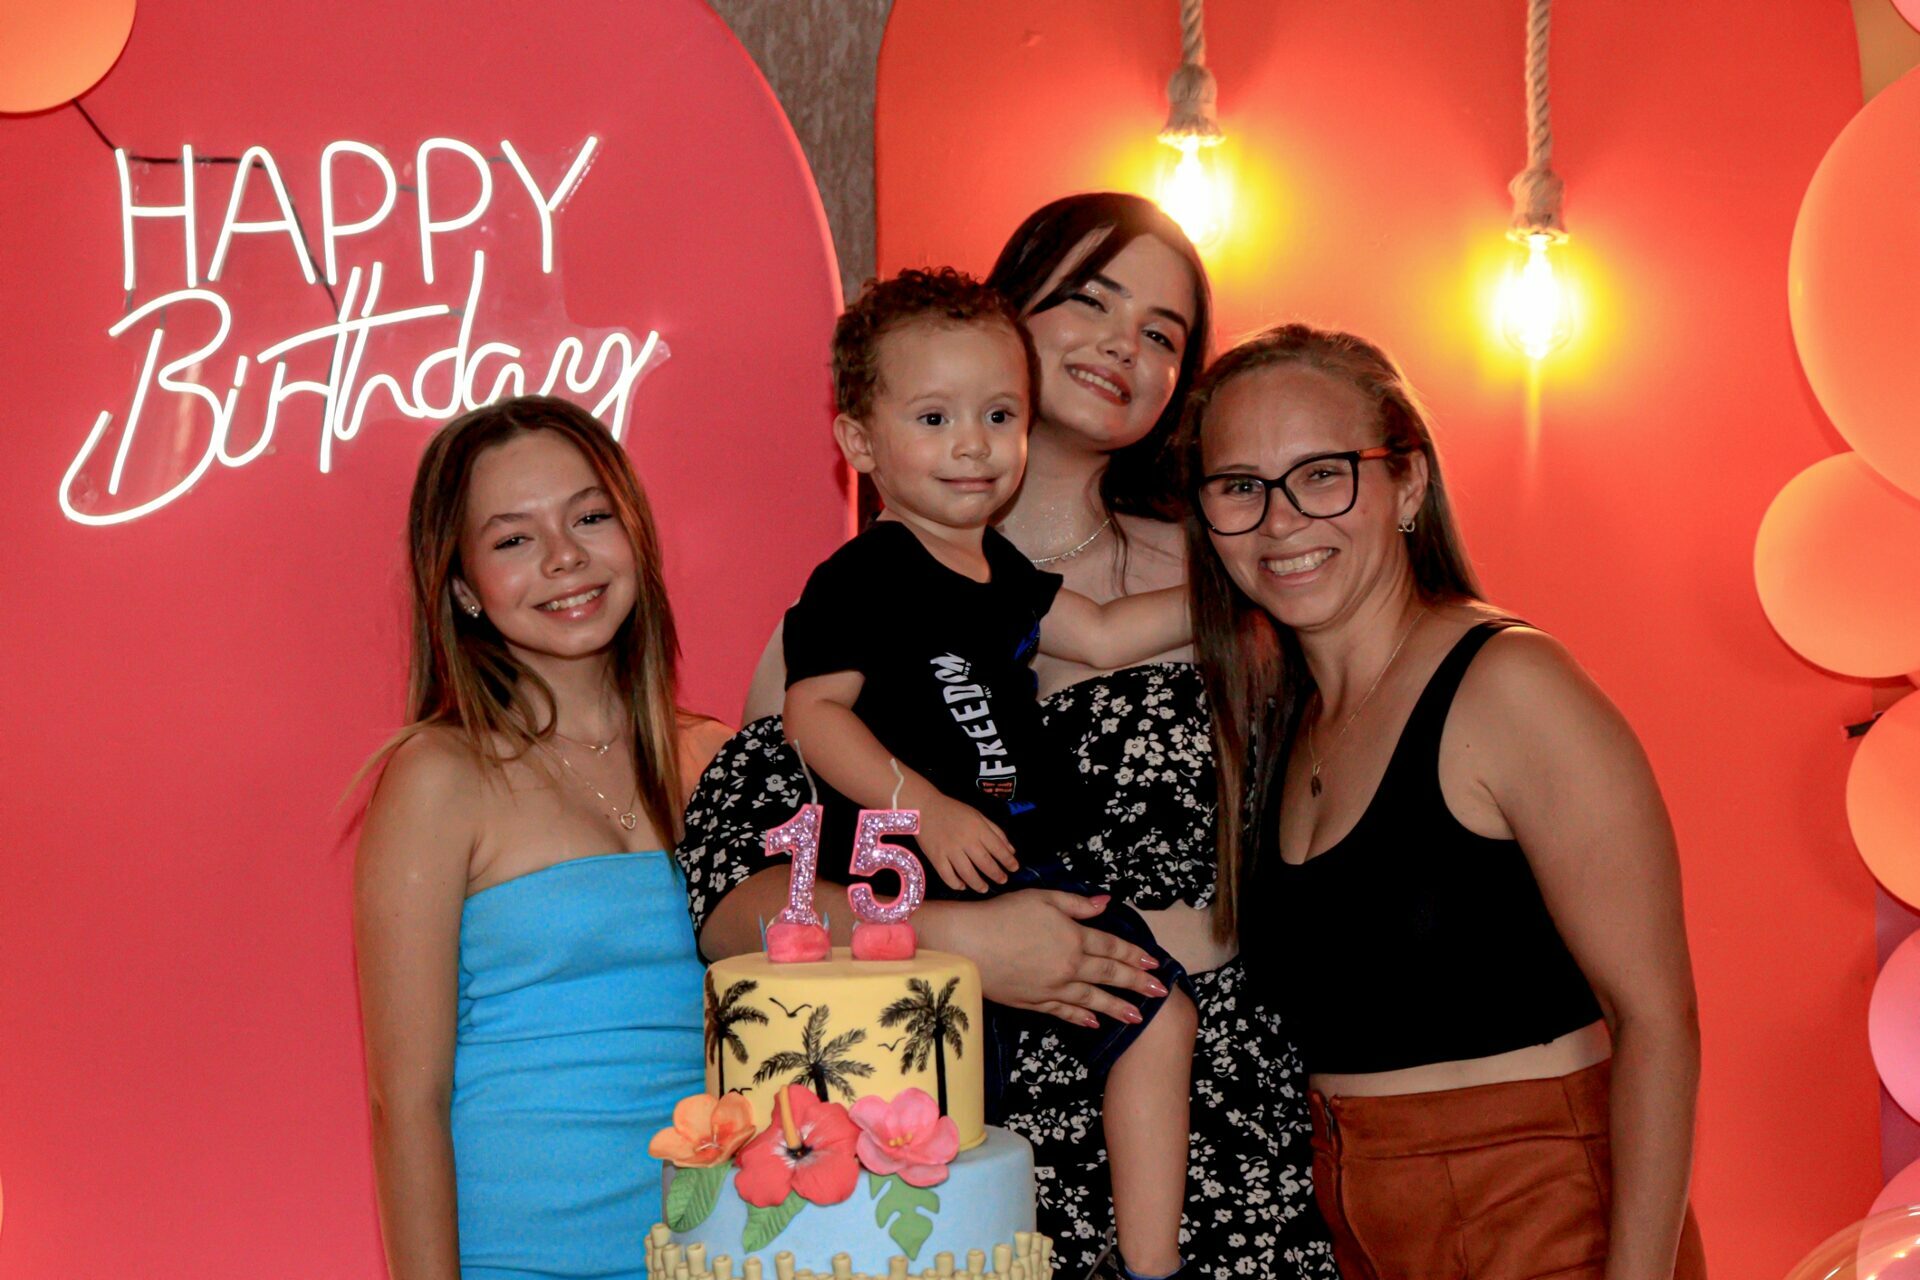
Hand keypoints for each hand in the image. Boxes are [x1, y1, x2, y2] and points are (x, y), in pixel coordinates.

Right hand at [915, 793, 1017, 892]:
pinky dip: (956, 884)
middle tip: (1003, 881)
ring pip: (967, 873)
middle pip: (985, 863)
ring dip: (978, 884)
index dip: (1008, 860)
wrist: (924, 808)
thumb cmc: (953, 811)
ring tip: (985, 888)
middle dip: (997, 874)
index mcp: (978, 829)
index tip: (1014, 868)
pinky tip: (962, 886)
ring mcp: (950, 851)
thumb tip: (1011, 850)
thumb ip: (995, 832)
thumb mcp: (978, 815)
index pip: (998, 848)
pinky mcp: (936, 858)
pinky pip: (947, 876)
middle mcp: (966, 841)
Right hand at [918, 890, 1165, 1027]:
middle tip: (1159, 992)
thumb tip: (1104, 904)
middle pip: (1109, 975)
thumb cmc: (1002, 914)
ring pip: (1092, 999)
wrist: (968, 944)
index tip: (1154, 964)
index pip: (1112, 947)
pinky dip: (1081, 1017)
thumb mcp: (1043, 898)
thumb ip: (1076, 904)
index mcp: (1073, 937)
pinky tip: (1094, 1022)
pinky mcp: (1034, 1002)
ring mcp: (1052, 988)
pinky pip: (1065, 1012)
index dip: (1134, 955)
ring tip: (1137, 1017)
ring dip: (1117, 1008)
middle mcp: (1069, 966)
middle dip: (1137, 983)